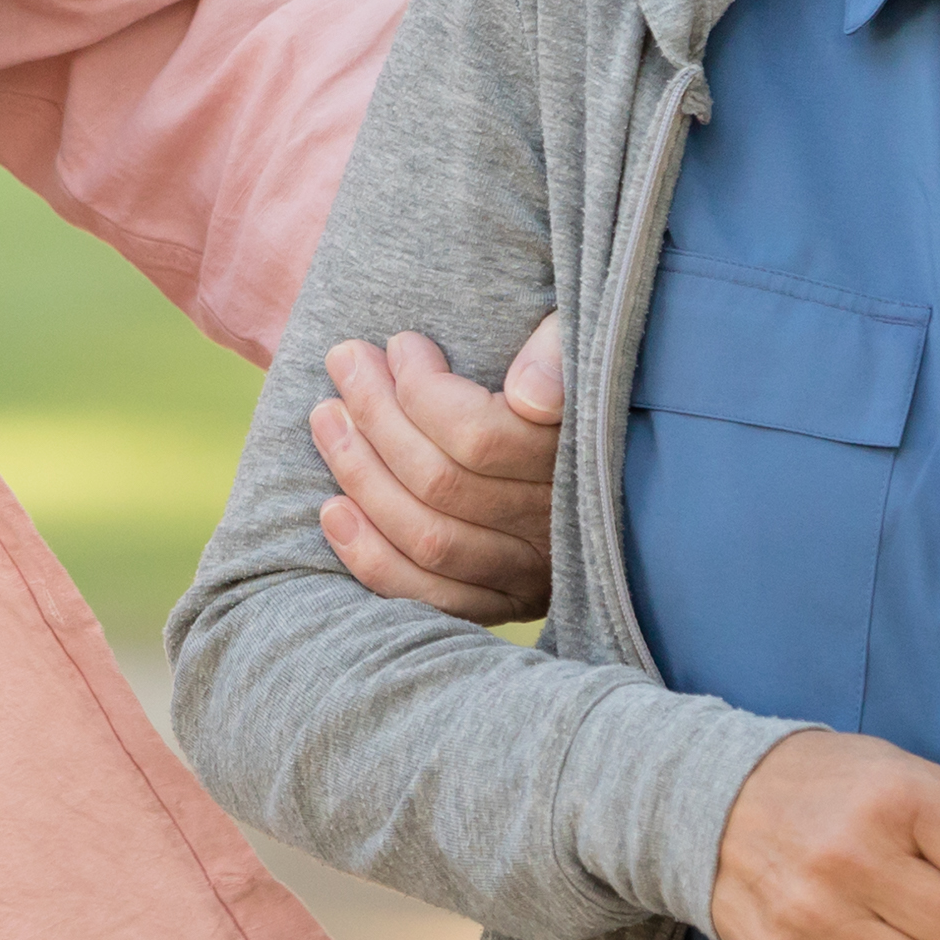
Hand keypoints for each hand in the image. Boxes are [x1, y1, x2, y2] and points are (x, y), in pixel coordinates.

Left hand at [311, 315, 567, 623]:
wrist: (613, 455)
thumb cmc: (570, 375)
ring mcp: (530, 572)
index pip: (481, 438)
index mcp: (581, 457)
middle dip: (376, 417)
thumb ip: (558, 349)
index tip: (400, 345)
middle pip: (441, 484)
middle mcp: (557, 524)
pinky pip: (428, 596)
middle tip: (345, 363)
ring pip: (427, 538)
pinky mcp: (502, 602)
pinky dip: (371, 557)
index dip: (423, 391)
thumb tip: (529, 396)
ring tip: (326, 418)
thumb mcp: (577, 337)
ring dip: (360, 476)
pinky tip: (333, 510)